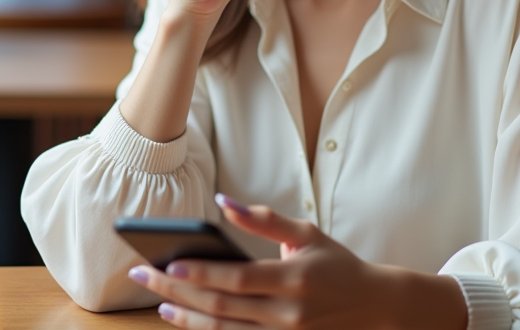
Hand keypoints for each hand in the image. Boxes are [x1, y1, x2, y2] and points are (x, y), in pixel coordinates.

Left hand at [128, 196, 466, 329]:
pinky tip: (188, 319)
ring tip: (160, 302)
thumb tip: (225, 202)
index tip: (166, 262)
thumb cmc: (337, 265)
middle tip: (143, 277)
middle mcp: (287, 314)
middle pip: (221, 306)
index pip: (237, 278)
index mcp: (293, 279)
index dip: (200, 272)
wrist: (375, 308)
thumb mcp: (307, 234)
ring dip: (187, 318)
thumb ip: (265, 220)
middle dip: (177, 291)